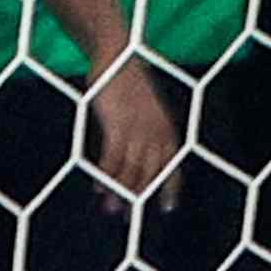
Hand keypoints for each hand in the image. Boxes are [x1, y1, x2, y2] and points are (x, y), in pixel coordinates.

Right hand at [83, 52, 184, 200]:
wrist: (117, 54)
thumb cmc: (127, 84)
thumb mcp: (144, 110)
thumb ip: (144, 132)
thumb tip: (137, 156)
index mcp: (167, 130)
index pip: (173, 166)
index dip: (170, 189)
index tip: (167, 209)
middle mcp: (156, 133)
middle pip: (149, 174)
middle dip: (137, 197)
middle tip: (125, 216)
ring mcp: (138, 130)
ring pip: (130, 171)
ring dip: (118, 192)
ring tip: (108, 208)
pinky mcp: (117, 125)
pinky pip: (111, 159)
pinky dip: (104, 175)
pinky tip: (96, 186)